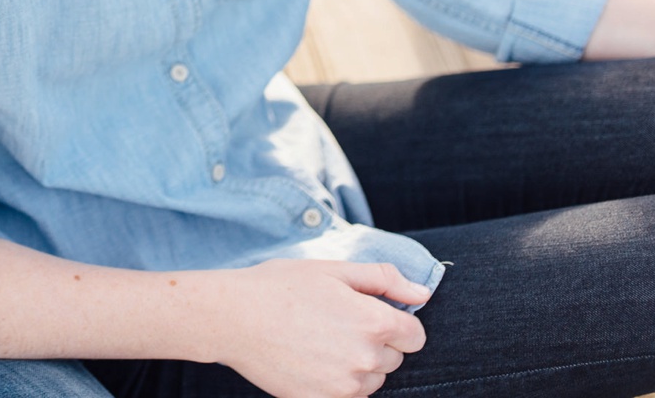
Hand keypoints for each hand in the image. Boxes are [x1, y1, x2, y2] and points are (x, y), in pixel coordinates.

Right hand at [204, 259, 429, 397]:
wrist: (233, 318)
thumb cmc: (280, 287)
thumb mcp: (332, 269)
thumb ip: (384, 279)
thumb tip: (422, 292)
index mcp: (373, 322)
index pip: (416, 336)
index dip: (396, 322)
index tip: (369, 314)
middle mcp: (366, 358)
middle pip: (394, 358)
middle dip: (375, 342)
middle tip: (336, 323)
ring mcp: (345, 386)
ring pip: (373, 380)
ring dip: (358, 365)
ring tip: (321, 341)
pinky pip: (348, 396)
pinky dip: (337, 382)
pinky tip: (311, 360)